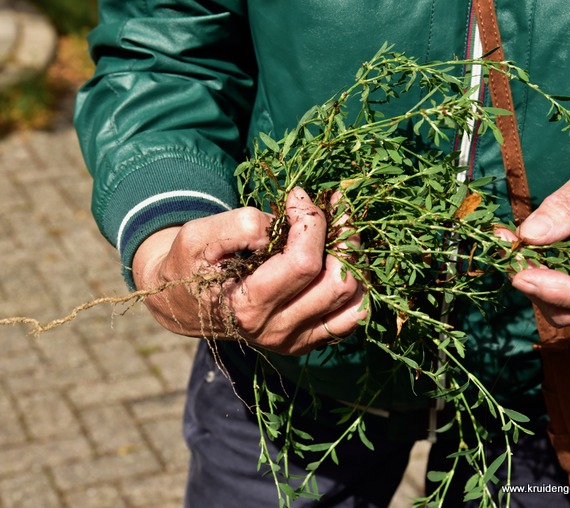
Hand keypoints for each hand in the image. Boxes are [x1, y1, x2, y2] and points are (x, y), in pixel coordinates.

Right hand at [132, 187, 366, 354]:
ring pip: (354, 304)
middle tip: (332, 210)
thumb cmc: (190, 266)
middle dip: (343, 237)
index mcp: (248, 307)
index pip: (304, 263)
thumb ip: (241, 224)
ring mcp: (296, 340)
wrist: (184, 305)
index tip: (297, 198)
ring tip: (340, 231)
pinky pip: (351, 317)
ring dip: (354, 260)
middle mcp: (277, 331)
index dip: (310, 221)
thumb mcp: (199, 236)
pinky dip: (355, 285)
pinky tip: (339, 258)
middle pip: (338, 284)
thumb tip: (290, 222)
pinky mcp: (308, 340)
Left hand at [511, 133, 569, 326]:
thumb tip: (529, 235)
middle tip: (508, 255)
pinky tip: (515, 243)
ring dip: (529, 280)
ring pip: (563, 301)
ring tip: (506, 245)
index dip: (561, 294)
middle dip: (536, 290)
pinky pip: (558, 280)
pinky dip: (533, 267)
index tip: (522, 277)